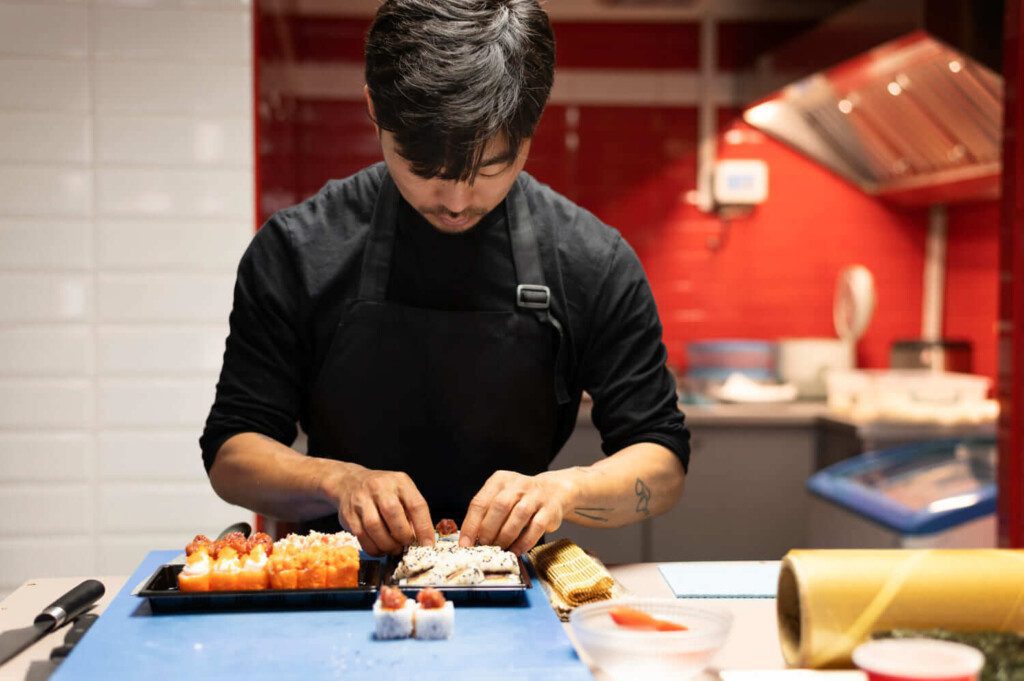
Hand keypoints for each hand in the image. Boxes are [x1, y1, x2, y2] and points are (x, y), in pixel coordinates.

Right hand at [336, 468, 433, 555]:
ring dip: (387, 544)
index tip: (428, 545)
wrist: (350, 482)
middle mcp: (380, 487)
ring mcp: (362, 500)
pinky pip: (361, 536)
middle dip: (403, 536)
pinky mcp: (348, 514)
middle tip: (406, 545)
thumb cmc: (383, 491)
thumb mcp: (401, 492)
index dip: (424, 528)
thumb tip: (421, 540)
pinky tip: (380, 548)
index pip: (416, 505)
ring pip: (375, 527)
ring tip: (394, 548)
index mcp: (399, 482)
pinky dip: (373, 548)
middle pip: (393, 514)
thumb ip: (411, 512)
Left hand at [459, 470, 575, 554]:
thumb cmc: (520, 499)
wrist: (553, 491)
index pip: (480, 502)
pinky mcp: (549, 510)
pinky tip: (516, 550)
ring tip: (499, 549)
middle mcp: (518, 484)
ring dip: (505, 537)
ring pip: (518, 517)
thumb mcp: (502, 497)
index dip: (470, 525)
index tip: (465, 544)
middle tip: (484, 546)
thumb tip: (469, 540)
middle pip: (499, 507)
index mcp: (500, 480)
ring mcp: (536, 496)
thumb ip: (487, 513)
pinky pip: (536, 528)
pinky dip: (523, 542)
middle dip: (489, 530)